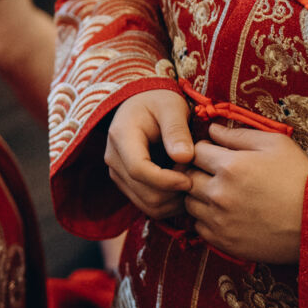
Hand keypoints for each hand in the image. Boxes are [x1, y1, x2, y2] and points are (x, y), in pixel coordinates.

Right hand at [104, 88, 194, 219]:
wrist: (143, 105)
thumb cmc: (159, 102)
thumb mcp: (172, 107)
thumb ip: (177, 130)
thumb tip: (183, 158)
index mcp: (121, 136)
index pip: (138, 169)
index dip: (166, 181)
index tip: (190, 179)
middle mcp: (113, 158)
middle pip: (144, 192)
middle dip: (174, 192)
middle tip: (195, 176)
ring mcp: (117, 173)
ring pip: (147, 204)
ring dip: (173, 201)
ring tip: (190, 180)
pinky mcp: (126, 183)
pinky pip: (148, 205)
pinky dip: (169, 204)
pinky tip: (182, 187)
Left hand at [184, 123, 307, 263]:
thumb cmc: (300, 178)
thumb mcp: (275, 144)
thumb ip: (238, 135)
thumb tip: (212, 130)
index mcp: (230, 166)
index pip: (194, 151)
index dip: (204, 149)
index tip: (215, 153)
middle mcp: (220, 193)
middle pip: (186, 177)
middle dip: (196, 171)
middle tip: (214, 173)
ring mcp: (220, 220)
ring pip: (189, 202)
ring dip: (199, 195)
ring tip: (221, 193)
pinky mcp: (224, 241)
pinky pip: (198, 226)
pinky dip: (206, 219)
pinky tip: (225, 213)